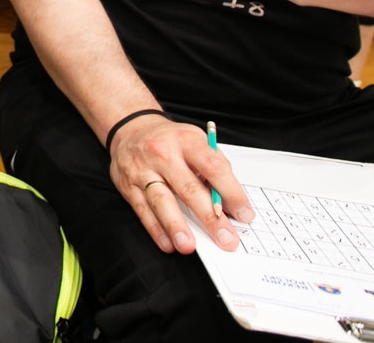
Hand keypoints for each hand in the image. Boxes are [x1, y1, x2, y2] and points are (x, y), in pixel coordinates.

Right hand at [107, 114, 252, 254]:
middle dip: (209, 218)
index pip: (213, 167)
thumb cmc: (170, 140)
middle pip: (189, 189)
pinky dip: (155, 229)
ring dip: (176, 226)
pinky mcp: (128, 185)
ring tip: (189, 246)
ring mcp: (143, 170)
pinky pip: (142, 210)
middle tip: (226, 239)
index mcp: (187, 141)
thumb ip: (214, 168)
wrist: (130, 128)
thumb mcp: (195, 141)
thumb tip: (230, 202)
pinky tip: (168, 243)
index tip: (244, 214)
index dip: (231, 192)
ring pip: (161, 201)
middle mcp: (164, 155)